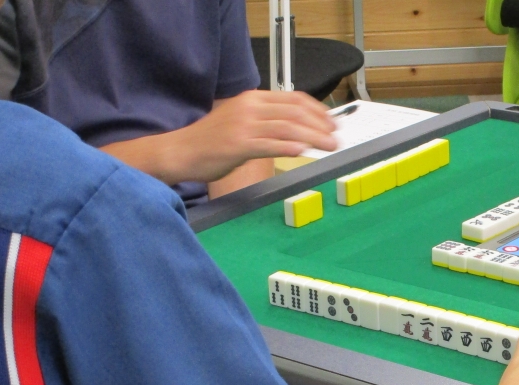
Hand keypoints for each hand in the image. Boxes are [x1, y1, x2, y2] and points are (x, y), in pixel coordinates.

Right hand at [167, 90, 335, 183]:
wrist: (182, 150)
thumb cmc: (213, 140)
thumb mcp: (242, 120)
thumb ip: (267, 121)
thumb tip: (298, 129)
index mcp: (253, 98)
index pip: (293, 99)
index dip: (317, 110)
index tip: (331, 121)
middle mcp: (250, 107)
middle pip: (295, 113)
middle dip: (320, 125)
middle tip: (335, 137)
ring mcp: (244, 125)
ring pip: (287, 128)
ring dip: (313, 138)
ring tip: (328, 146)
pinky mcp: (238, 145)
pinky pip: (270, 144)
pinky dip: (289, 147)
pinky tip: (303, 151)